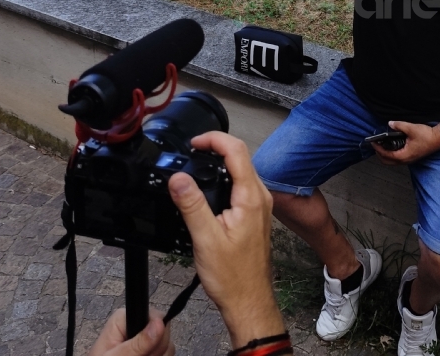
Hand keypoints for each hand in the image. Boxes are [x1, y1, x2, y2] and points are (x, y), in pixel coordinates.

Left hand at [87, 310, 173, 355]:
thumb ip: (138, 343)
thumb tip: (160, 323)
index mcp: (124, 319)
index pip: (155, 315)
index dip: (158, 332)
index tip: (149, 348)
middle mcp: (136, 323)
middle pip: (164, 329)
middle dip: (156, 348)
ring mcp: (144, 336)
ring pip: (167, 343)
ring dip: (158, 355)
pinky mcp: (149, 346)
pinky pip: (166, 351)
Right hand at [168, 132, 285, 349]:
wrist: (248, 301)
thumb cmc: (232, 277)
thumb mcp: (206, 239)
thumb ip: (191, 205)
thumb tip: (178, 177)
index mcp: (251, 198)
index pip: (236, 150)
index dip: (214, 139)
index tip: (194, 142)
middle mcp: (260, 197)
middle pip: (241, 155)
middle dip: (216, 146)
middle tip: (192, 149)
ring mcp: (260, 206)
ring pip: (242, 169)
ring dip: (221, 161)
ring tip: (198, 161)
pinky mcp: (255, 214)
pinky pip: (241, 184)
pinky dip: (225, 176)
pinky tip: (210, 186)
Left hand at [371, 121, 439, 164]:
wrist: (439, 139)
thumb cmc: (427, 136)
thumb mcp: (411, 128)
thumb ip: (399, 126)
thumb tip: (390, 123)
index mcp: (404, 155)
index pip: (386, 155)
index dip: (378, 149)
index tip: (373, 142)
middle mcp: (405, 160)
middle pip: (387, 162)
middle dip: (379, 154)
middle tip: (375, 145)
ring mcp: (409, 160)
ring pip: (392, 161)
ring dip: (385, 155)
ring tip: (382, 145)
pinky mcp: (412, 157)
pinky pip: (398, 159)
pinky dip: (391, 154)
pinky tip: (392, 145)